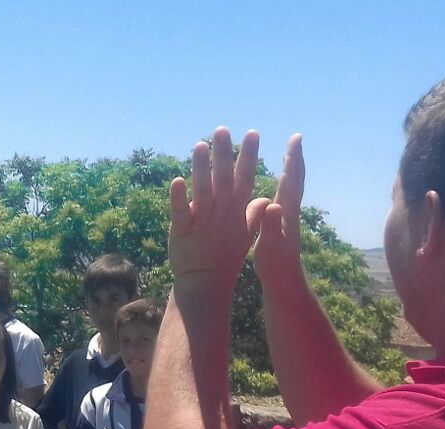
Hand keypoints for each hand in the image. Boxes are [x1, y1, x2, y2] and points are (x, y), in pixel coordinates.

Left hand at [168, 127, 262, 289]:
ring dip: (201, 168)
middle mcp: (221, 213)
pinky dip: (178, 197)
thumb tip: (267, 199)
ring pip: (202, 190)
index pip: (244, 178)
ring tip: (200, 145)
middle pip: (223, 179)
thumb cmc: (226, 256)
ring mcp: (201, 221)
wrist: (206, 282)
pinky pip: (180, 211)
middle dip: (224, 154)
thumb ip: (254, 213)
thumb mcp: (247, 234)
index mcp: (236, 211)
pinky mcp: (182, 230)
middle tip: (222, 130)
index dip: (248, 156)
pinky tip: (177, 180)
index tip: (252, 134)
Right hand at [251, 134, 306, 291]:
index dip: (292, 160)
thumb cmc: (275, 268)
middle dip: (295, 160)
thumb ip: (270, 225)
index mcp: (285, 214)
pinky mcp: (283, 229)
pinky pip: (284, 201)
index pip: (290, 181)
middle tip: (296, 141)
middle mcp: (290, 213)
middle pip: (295, 181)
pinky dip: (283, 188)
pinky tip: (277, 189)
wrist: (285, 286)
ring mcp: (288, 221)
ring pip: (291, 190)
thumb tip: (272, 204)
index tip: (295, 139)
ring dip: (291, 172)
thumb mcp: (269, 246)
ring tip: (289, 158)